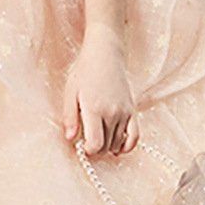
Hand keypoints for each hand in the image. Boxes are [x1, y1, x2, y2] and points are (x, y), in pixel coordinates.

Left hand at [62, 37, 138, 156]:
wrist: (106, 54)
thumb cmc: (84, 71)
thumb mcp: (70, 92)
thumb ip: (70, 117)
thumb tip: (70, 138)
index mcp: (94, 110)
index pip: (95, 144)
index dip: (88, 151)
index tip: (81, 146)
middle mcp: (112, 113)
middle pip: (106, 147)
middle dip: (95, 150)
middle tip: (87, 141)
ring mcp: (124, 113)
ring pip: (118, 143)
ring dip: (107, 147)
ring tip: (98, 139)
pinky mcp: (132, 110)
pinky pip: (135, 136)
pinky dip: (127, 146)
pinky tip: (118, 148)